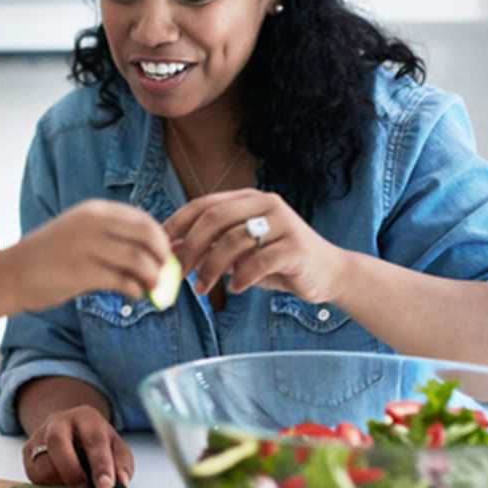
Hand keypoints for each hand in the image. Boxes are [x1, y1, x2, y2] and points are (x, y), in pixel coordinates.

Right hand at [4, 199, 170, 312]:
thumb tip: (154, 250)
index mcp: (94, 211)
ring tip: (151, 289)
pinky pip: (122, 281)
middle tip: (164, 273)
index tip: (165, 255)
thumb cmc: (49, 257)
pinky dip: (136, 290)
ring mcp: (86, 247)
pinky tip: (134, 295)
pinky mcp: (81, 273)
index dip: (160, 238)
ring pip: (139, 260)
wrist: (11, 273)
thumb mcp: (79, 233)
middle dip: (162, 257)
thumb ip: (111, 237)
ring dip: (153, 277)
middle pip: (147, 236)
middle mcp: (92, 224)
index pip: (143, 219)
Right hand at [23, 404, 133, 487]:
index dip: (101, 464)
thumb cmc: (96, 443)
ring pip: (43, 464)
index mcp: (86, 417)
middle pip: (57, 442)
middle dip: (72, 471)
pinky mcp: (27, 451)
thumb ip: (121, 464)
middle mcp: (59, 421)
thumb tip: (120, 483)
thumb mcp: (115, 447)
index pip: (94, 439)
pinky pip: (33, 476)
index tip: (106, 487)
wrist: (69, 430)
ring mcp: (39, 435)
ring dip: (60, 484)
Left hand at [164, 189, 348, 302]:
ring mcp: (284, 223)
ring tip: (202, 288)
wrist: (327, 273)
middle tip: (177, 273)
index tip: (160, 246)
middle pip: (215, 219)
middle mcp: (266, 204)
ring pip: (233, 241)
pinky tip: (234, 288)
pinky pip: (258, 262)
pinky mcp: (297, 247)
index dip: (178, 223)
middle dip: (190, 247)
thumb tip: (170, 251)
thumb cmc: (276, 262)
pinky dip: (240, 277)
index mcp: (249, 199)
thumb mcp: (239, 252)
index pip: (204, 204)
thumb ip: (211, 247)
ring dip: (211, 268)